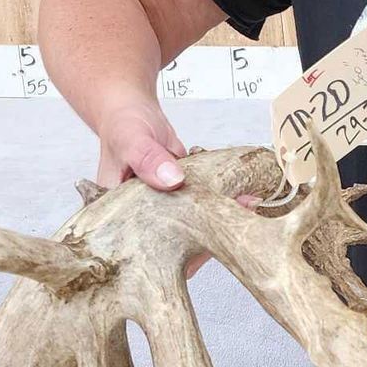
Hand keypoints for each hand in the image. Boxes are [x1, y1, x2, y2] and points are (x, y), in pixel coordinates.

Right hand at [91, 99, 261, 276]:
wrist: (133, 113)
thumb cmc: (121, 127)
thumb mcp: (130, 139)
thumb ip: (147, 158)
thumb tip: (173, 180)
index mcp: (121, 219)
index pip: (148, 250)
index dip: (179, 253)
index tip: (208, 238)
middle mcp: (144, 223)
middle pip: (178, 243)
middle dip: (210, 234)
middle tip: (235, 216)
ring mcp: (167, 213)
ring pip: (197, 226)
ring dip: (222, 216)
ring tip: (245, 202)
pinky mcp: (185, 202)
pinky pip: (206, 207)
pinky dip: (223, 198)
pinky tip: (238, 191)